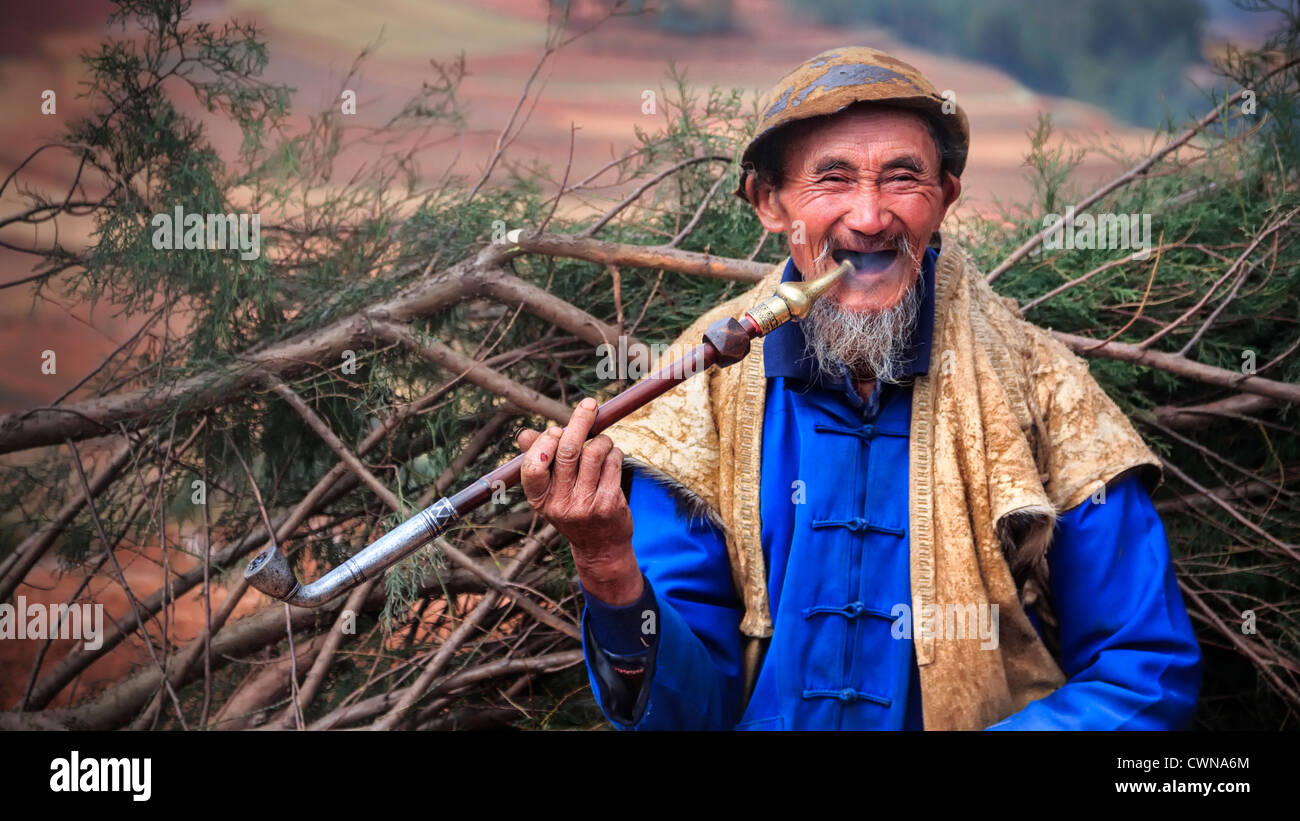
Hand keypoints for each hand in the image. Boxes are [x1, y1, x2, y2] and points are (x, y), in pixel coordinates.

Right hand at [515, 397, 642, 605]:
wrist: (600, 547)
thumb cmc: (573, 509)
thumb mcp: (551, 492)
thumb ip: (539, 461)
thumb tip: (523, 435)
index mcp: (539, 499)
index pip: (533, 467)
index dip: (544, 443)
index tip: (555, 430)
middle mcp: (560, 504)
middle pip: (567, 451)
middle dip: (580, 421)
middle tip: (590, 405)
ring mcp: (586, 504)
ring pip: (595, 452)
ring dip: (602, 440)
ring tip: (603, 443)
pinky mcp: (609, 503)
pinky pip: (613, 463)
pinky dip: (614, 453)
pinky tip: (612, 458)